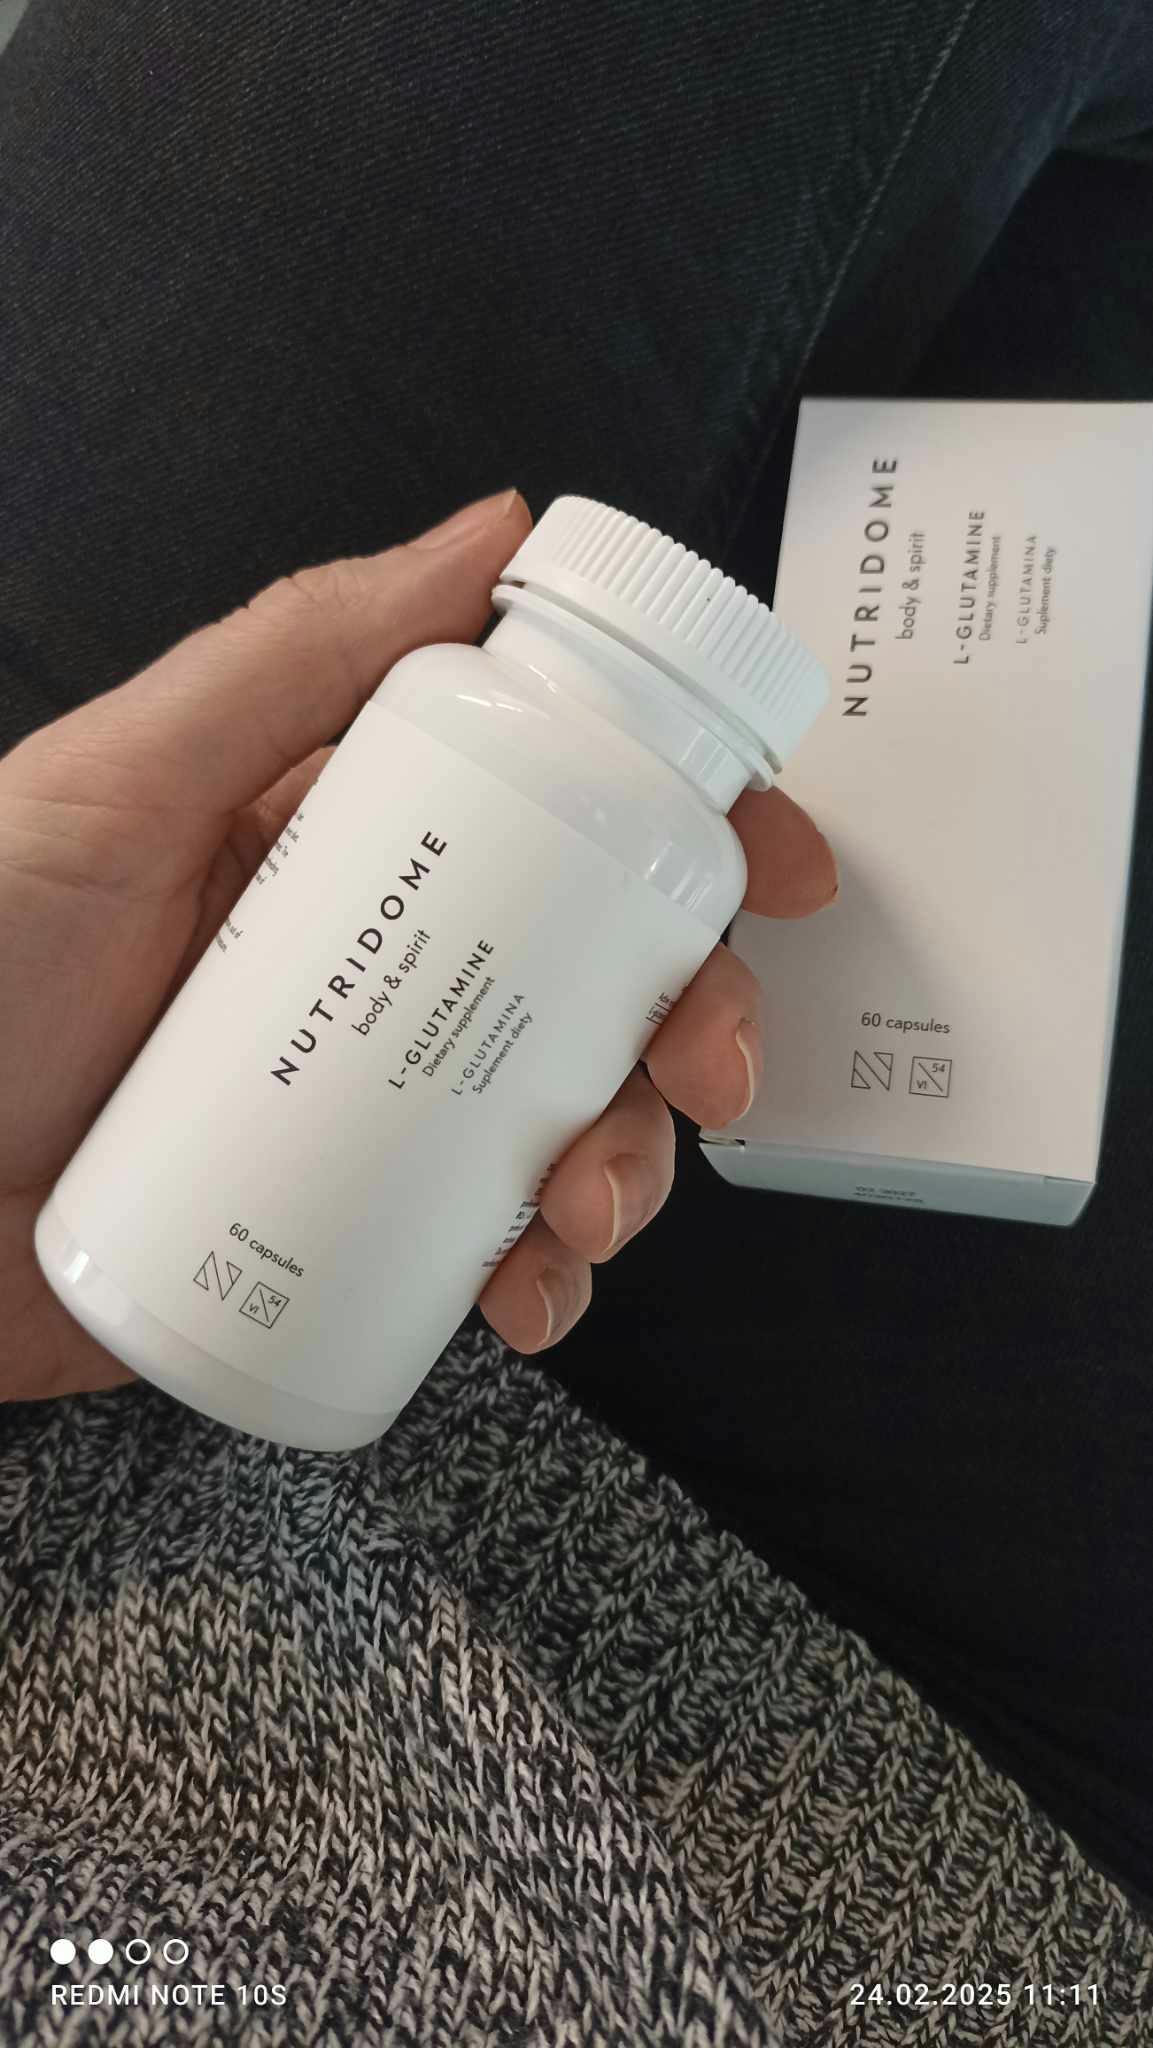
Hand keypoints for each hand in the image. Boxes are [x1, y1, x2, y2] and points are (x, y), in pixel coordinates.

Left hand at [0, 488, 835, 1401]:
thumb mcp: (116, 786)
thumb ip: (294, 657)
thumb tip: (493, 529)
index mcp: (342, 840)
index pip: (557, 813)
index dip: (688, 836)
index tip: (773, 869)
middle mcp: (377, 966)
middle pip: (597, 980)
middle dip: (691, 1025)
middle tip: (704, 1070)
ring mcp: (367, 1105)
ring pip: (567, 1122)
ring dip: (629, 1168)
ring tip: (580, 1212)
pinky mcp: (344, 1231)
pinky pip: (486, 1251)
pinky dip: (541, 1279)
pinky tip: (523, 1298)